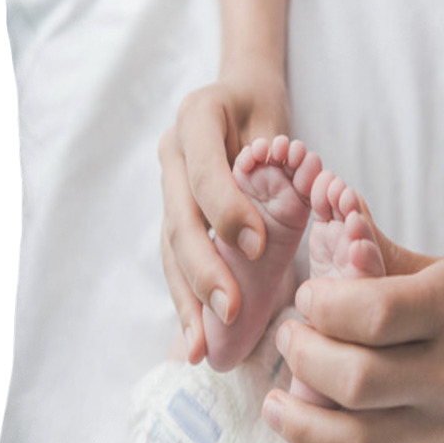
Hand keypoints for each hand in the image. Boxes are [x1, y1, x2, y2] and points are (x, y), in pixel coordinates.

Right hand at [158, 68, 288, 363]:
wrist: (239, 95)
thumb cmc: (265, 110)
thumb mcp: (276, 121)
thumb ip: (274, 162)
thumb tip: (276, 216)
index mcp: (195, 118)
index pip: (205, 171)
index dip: (227, 210)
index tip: (257, 247)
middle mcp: (171, 153)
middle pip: (180, 219)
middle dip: (205, 269)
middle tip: (230, 311)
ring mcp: (167, 186)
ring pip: (171, 248)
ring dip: (187, 299)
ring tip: (200, 347)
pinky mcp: (174, 214)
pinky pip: (176, 260)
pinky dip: (187, 299)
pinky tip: (195, 337)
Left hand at [262, 253, 443, 442]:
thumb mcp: (439, 268)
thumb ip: (377, 255)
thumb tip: (319, 217)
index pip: (374, 315)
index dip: (323, 305)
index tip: (307, 296)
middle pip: (358, 380)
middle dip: (303, 356)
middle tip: (287, 336)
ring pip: (356, 440)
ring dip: (299, 422)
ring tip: (273, 402)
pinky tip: (301, 428)